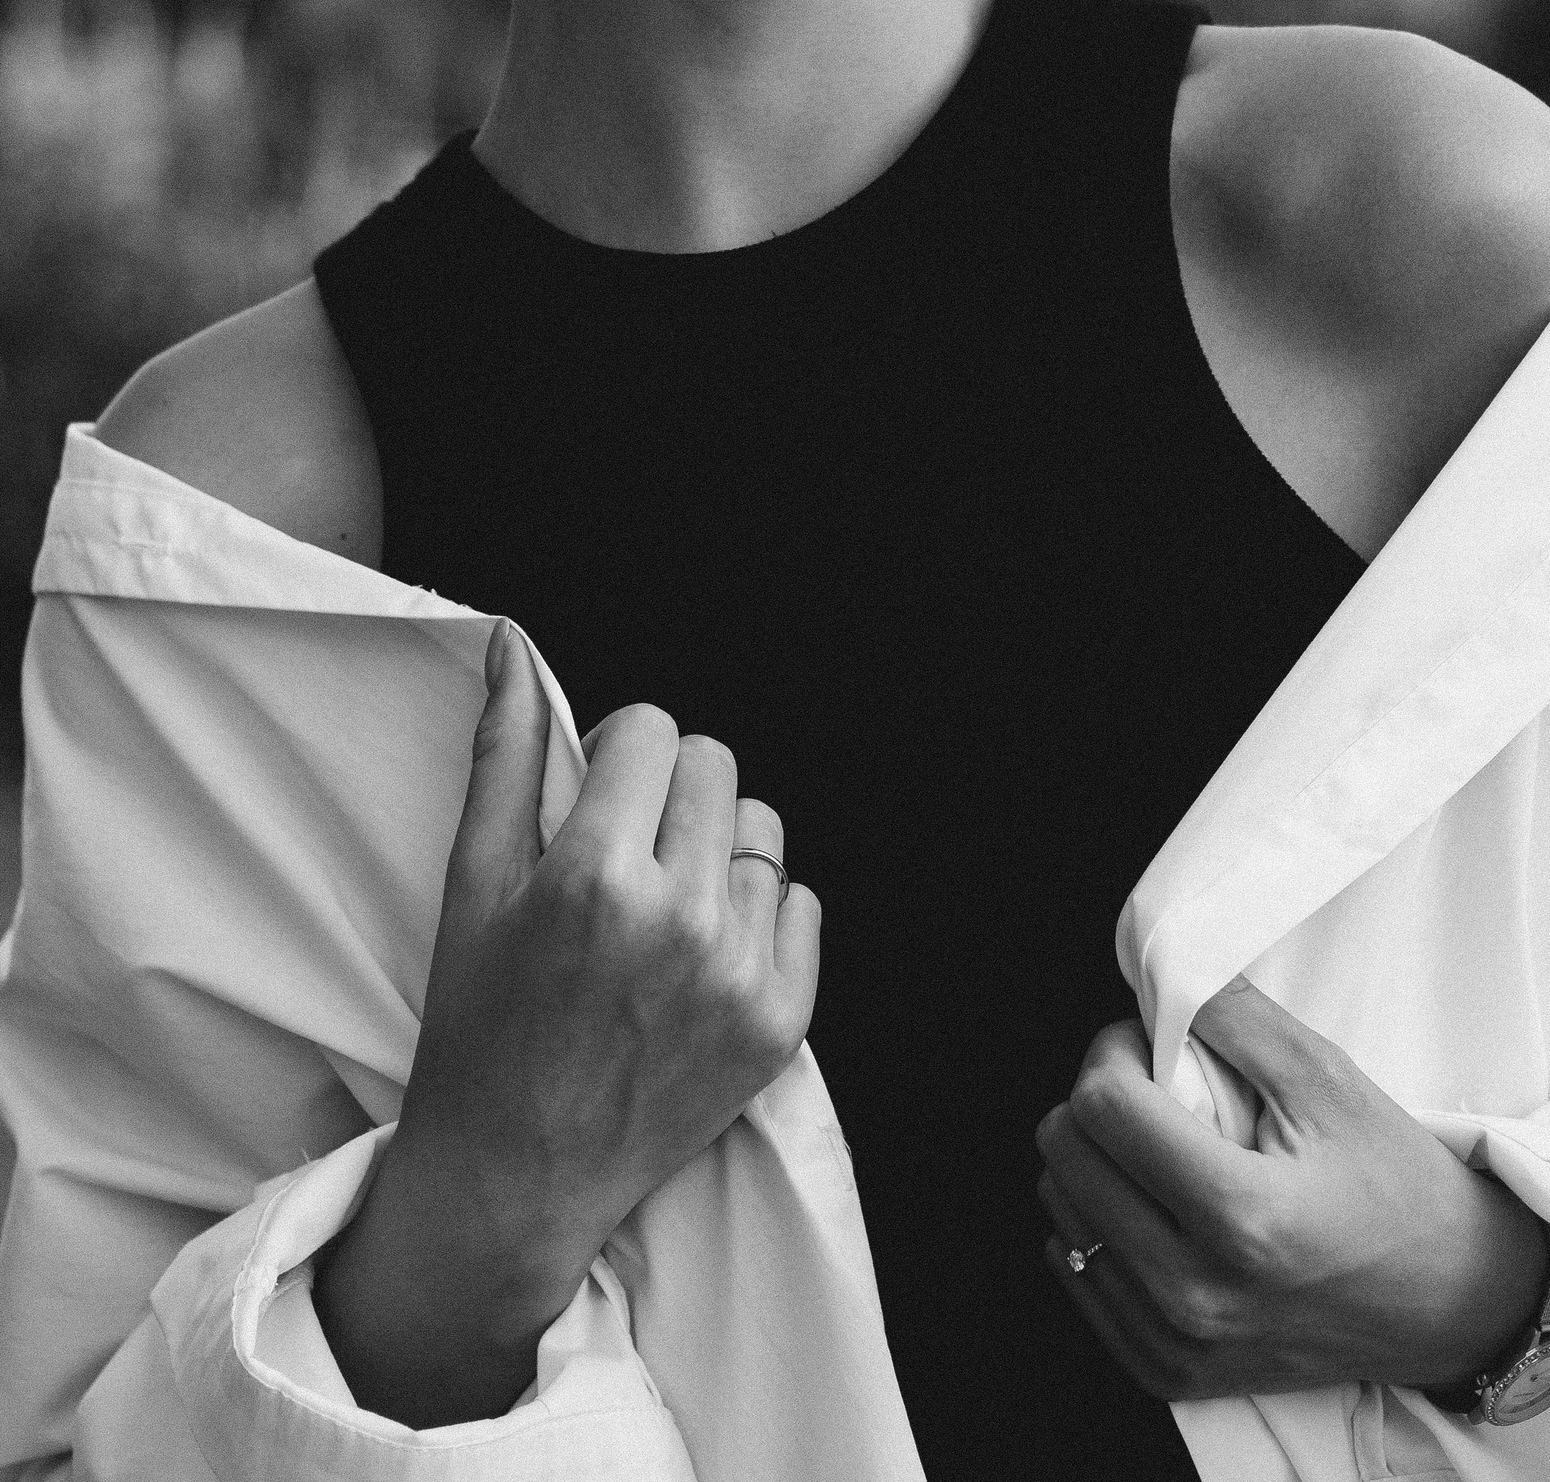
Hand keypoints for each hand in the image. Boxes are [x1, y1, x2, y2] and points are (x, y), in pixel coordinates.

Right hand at [315, 625, 819, 1425]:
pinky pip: (800, 904)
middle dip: (665, 792)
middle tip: (622, 855)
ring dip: (715, 849)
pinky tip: (697, 957)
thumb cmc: (480, 1026)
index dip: (616, 756)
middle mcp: (680, 920)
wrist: (515, 1181)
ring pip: (761, 829)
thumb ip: (505, 753)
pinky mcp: (780, 1025)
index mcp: (594, 876)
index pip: (653, 728)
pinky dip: (756, 917)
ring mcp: (739, 976)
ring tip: (660, 907)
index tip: (591, 803)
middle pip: (713, 764)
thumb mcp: (472, 885)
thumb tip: (514, 644)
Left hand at [1035, 984, 1549, 1401]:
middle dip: (1099, 1100)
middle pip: (1064, 1157)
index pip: (1103, 1108)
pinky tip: (1156, 1205)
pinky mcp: (1169, 1370)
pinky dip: (1100, 1225)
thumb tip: (1153, 975)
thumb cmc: (1394, 1182)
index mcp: (1241, 1217)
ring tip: (1166, 1151)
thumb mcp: (1328, 1078)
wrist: (1449, 1300)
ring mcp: (1178, 1342)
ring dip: (1097, 1161)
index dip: (1114, 1051)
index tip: (1151, 1043)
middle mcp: (1196, 1292)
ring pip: (1060, 1213)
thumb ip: (1233, 1017)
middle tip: (1158, 1090)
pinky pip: (1076, 1275)